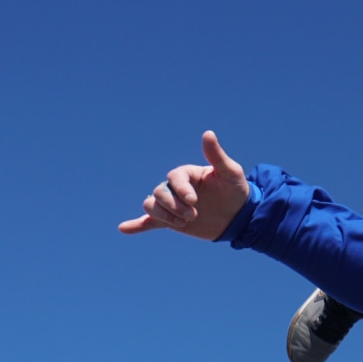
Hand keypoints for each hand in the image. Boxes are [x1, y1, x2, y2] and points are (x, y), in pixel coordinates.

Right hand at [118, 131, 250, 239]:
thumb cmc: (235, 191)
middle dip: (173, 206)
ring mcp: (172, 204)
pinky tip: (124, 228)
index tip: (194, 201)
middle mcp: (175, 187)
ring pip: (152, 206)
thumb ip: (217, 155)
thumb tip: (207, 133)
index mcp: (186, 174)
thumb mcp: (230, 173)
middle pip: (160, 193)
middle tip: (193, 215)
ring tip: (184, 223)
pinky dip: (136, 225)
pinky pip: (149, 222)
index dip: (181, 190)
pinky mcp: (170, 221)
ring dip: (164, 215)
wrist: (238, 215)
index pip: (174, 178)